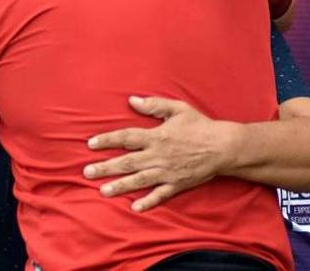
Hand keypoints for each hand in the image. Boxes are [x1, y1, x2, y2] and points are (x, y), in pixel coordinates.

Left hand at [84, 96, 238, 211]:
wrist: (222, 146)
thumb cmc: (200, 125)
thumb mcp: (177, 109)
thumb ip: (153, 105)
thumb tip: (132, 100)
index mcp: (156, 135)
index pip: (126, 138)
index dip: (107, 140)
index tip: (90, 144)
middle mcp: (158, 155)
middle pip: (126, 162)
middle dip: (105, 167)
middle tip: (87, 172)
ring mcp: (166, 172)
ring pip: (138, 180)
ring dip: (120, 186)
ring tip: (103, 191)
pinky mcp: (177, 184)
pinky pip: (160, 195)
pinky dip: (148, 202)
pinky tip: (134, 207)